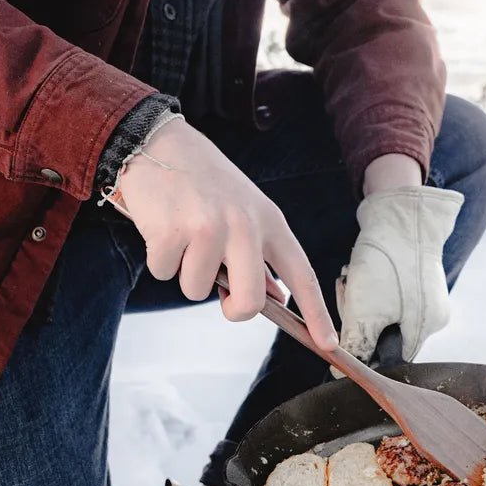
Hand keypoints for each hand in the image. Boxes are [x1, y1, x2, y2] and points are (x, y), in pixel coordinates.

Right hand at [119, 120, 336, 348]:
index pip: (301, 275)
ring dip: (185, 273)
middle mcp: (244, 226)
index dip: (317, 314)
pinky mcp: (171, 232)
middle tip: (219, 289)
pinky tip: (162, 227)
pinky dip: (159, 259)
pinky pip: (165, 274)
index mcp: (269, 221)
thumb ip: (261, 253)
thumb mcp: (245, 209)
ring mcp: (208, 229)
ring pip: (197, 291)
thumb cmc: (204, 181)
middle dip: (232, 308)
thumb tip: (277, 297)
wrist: (156, 142)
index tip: (329, 343)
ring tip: (183, 236)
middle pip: (250, 302)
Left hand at [336, 184, 463, 363]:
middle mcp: (432, 315)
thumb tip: (341, 374)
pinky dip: (368, 287)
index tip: (344, 337)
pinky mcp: (415, 277)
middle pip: (385, 336)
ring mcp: (425, 295)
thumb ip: (355, 347)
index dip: (364, 352)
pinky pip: (386, 294)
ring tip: (352, 280)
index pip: (391, 359)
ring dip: (359, 302)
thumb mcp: (364, 313)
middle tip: (348, 298)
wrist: (399, 214)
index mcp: (426, 328)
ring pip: (382, 313)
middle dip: (359, 321)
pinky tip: (360, 272)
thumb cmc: (385, 264)